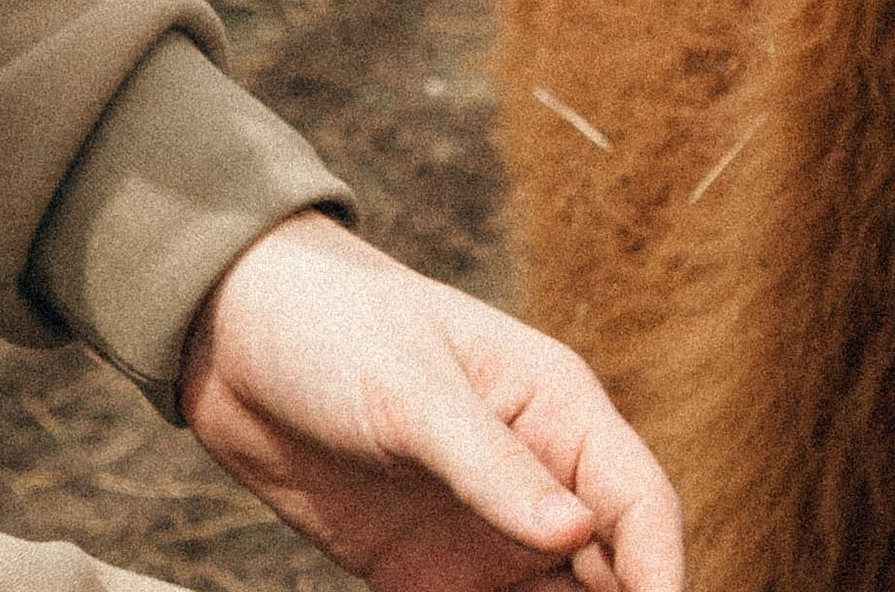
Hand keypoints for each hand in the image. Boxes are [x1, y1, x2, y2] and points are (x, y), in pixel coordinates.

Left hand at [179, 209, 681, 591]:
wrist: (231, 340)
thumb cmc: (334, 326)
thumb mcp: (413, 389)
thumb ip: (490, 464)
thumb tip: (576, 530)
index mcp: (555, 408)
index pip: (638, 502)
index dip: (664, 571)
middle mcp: (535, 477)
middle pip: (613, 571)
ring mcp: (486, 532)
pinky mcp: (430, 575)